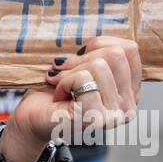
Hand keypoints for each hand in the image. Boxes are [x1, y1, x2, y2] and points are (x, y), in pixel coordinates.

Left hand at [0, 36, 142, 161]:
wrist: (32, 117)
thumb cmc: (54, 92)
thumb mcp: (82, 65)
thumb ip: (99, 53)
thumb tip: (95, 44)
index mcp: (129, 90)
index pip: (130, 50)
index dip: (99, 45)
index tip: (81, 58)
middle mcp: (128, 106)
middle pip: (117, 54)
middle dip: (82, 58)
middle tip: (65, 73)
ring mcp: (114, 115)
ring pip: (100, 65)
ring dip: (71, 72)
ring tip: (62, 87)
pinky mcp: (96, 117)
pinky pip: (83, 79)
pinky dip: (64, 82)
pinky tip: (60, 96)